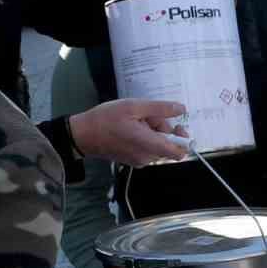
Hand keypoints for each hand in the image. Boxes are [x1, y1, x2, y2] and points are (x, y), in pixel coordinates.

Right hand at [69, 98, 189, 164]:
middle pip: (168, 145)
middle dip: (163, 129)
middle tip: (147, 115)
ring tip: (136, 119)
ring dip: (153, 132)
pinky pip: (147, 149)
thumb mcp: (134, 106)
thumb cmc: (106, 119)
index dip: (183, 140)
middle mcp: (147, 158)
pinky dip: (144, 138)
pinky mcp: (132, 160)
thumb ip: (161, 109)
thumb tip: (182, 110)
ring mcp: (139, 161)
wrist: (82, 134)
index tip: (176, 126)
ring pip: (157, 146)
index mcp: (150, 145)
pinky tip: (131, 127)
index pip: (179, 153)